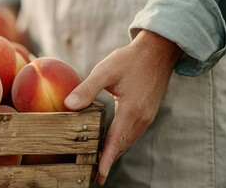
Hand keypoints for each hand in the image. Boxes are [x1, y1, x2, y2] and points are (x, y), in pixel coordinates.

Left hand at [63, 30, 182, 184]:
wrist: (158, 51)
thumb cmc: (129, 59)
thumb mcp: (105, 71)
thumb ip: (87, 89)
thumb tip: (68, 105)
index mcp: (131, 110)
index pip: (115, 141)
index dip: (106, 159)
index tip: (99, 176)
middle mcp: (141, 117)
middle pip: (122, 145)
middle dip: (108, 160)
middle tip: (95, 176)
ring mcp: (147, 116)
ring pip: (129, 141)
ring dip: (115, 152)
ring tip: (100, 165)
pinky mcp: (147, 112)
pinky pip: (133, 133)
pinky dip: (122, 142)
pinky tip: (112, 144)